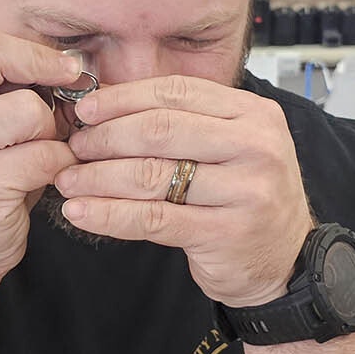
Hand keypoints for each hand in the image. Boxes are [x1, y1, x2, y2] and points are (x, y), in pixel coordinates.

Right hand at [0, 31, 82, 293]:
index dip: (35, 54)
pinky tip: (47, 179)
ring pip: (30, 111)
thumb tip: (69, 67)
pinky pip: (44, 157)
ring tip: (44, 153)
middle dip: (44, 79)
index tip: (65, 71)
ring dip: (52, 133)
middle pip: (0, 60)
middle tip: (62, 103)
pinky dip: (59, 166)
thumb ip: (8, 94)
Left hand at [57, 76, 313, 307]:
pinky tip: (81, 212)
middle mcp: (255, 146)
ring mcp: (246, 191)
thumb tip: (105, 103)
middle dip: (106, 137)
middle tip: (74, 147)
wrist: (286, 261)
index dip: (124, 98)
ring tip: (68, 180)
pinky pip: (153, 219)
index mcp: (253, 114)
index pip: (177, 92)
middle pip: (161, 130)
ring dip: (99, 177)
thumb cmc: (246, 197)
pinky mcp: (226, 233)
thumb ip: (183, 123)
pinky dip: (109, 215)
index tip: (85, 109)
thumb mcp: (231, 147)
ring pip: (152, 175)